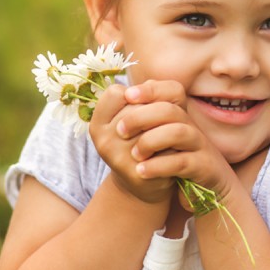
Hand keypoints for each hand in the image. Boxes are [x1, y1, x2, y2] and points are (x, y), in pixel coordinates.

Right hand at [88, 84, 173, 203]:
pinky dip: (172, 144)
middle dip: (155, 110)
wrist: (148, 181)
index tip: (145, 107)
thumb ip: (147, 93)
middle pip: (136, 106)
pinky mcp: (136, 171)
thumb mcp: (140, 114)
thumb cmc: (146, 139)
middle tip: (163, 122)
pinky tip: (172, 150)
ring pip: (150, 124)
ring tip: (169, 135)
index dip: (137, 95)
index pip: (116, 93)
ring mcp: (117, 157)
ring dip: (167, 125)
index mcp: (97, 123)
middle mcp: (102, 139)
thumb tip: (149, 87)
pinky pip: (162, 144)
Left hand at [118, 80, 237, 205]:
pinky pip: (182, 162)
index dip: (150, 90)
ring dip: (150, 141)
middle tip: (120, 131)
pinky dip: (158, 166)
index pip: (172, 90)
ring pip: (178, 132)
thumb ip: (145, 120)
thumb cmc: (176, 162)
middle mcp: (192, 126)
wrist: (208, 191)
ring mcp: (199, 146)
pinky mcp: (203, 167)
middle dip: (140, 117)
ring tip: (134, 154)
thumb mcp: (161, 140)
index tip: (127, 96)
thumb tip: (120, 96)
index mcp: (180, 116)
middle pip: (169, 109)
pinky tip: (141, 171)